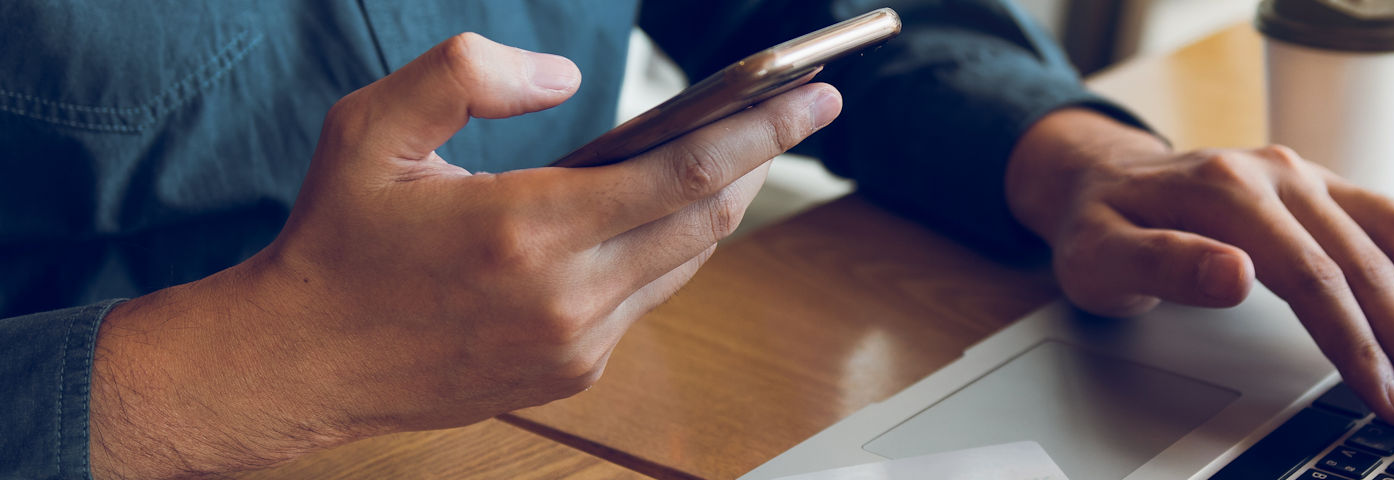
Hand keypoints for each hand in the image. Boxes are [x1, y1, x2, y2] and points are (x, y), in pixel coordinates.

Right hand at [87, 33, 841, 477]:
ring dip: (717, 204)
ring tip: (738, 149)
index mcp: (526, 229)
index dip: (761, 131)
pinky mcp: (573, 372)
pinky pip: (647, 298)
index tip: (815, 96)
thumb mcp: (372, 126)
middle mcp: (566, 296)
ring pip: (685, 262)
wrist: (299, 361)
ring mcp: (575, 343)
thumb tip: (561, 77)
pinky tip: (664, 210)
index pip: (684, 174)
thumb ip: (466, 72)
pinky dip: (667, 248)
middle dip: (758, 158)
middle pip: (706, 220)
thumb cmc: (336, 237)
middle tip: (798, 110)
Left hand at [1006, 109, 1393, 437]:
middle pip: (1370, 264)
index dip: (1358, 346)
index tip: (1388, 401)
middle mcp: (1280, 173)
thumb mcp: (1102, 255)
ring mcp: (1308, 176)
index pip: (1316, 278)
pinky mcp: (1325, 189)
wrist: (1101, 178)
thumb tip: (1237, 275)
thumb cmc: (1100, 226)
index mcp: (1229, 190)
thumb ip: (1164, 265)